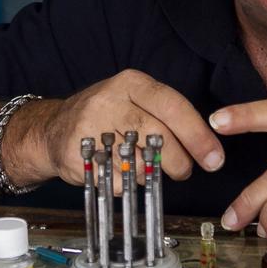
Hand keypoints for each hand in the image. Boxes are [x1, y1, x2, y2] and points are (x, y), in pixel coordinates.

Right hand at [10, 69, 225, 192]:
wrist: (52, 129)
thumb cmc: (106, 116)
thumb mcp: (134, 100)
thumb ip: (167, 116)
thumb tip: (206, 147)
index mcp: (130, 83)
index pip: (173, 106)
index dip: (198, 135)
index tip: (214, 158)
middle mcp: (109, 100)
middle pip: (158, 136)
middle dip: (180, 161)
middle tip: (184, 172)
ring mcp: (90, 127)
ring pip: (139, 161)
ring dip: (151, 173)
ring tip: (145, 167)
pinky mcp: (77, 154)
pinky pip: (117, 180)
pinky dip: (127, 184)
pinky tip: (120, 173)